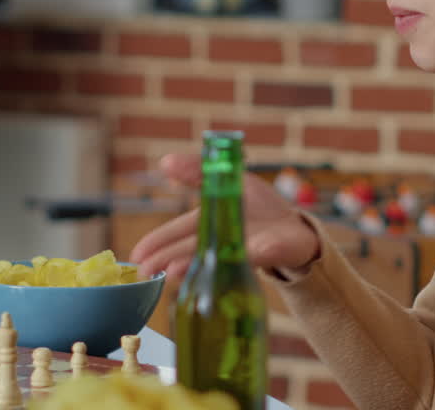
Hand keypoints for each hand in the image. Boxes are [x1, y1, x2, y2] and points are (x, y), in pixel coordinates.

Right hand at [129, 154, 321, 283]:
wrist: (297, 229)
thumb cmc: (261, 209)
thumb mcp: (228, 180)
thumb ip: (197, 171)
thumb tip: (164, 162)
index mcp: (210, 223)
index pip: (178, 232)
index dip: (157, 243)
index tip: (137, 255)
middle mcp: (221, 240)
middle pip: (189, 248)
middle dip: (165, 258)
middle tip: (144, 270)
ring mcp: (241, 249)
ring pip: (212, 257)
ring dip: (190, 264)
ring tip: (171, 271)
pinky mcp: (266, 252)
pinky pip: (250, 255)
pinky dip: (234, 259)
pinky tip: (221, 263)